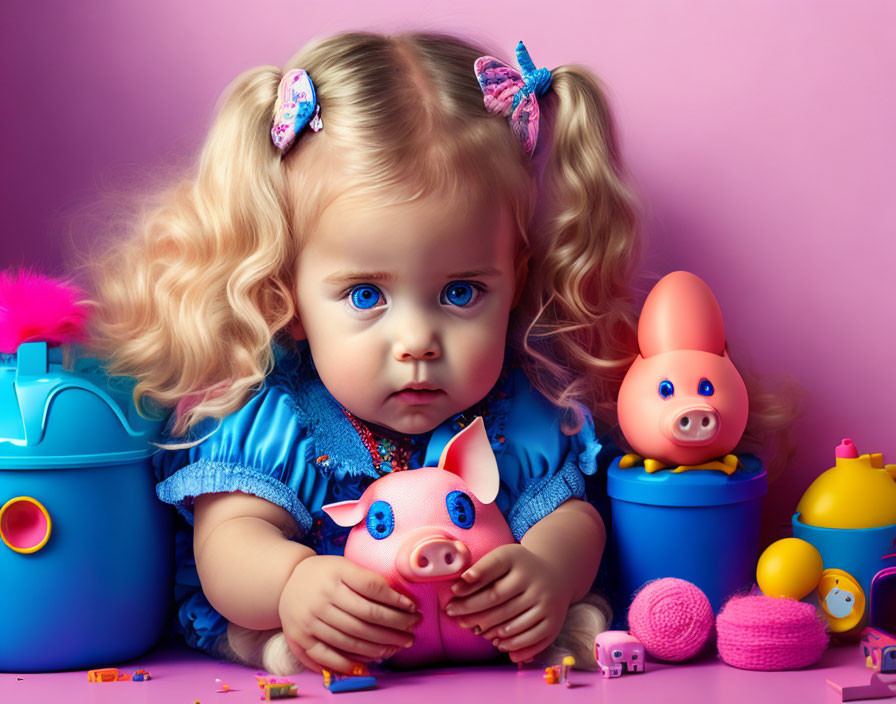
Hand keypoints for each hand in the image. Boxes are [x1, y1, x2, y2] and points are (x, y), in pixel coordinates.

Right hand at [278, 555, 420, 673]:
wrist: (288, 581)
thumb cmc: (326, 574)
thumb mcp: (345, 566)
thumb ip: (368, 580)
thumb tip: (401, 602)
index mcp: (336, 573)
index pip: (372, 587)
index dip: (396, 599)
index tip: (413, 607)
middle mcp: (321, 596)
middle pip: (365, 616)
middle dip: (395, 627)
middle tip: (412, 632)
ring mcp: (309, 619)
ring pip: (351, 638)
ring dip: (379, 646)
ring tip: (397, 646)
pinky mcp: (300, 638)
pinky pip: (328, 655)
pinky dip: (351, 662)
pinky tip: (370, 659)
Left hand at [444, 544, 570, 662]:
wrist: (557, 572)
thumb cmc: (520, 567)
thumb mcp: (503, 558)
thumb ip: (482, 570)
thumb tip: (457, 589)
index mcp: (519, 559)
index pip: (490, 570)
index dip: (470, 583)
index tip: (453, 592)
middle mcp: (535, 579)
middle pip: (496, 598)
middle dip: (471, 610)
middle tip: (453, 615)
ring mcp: (546, 602)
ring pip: (511, 622)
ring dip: (489, 630)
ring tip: (475, 631)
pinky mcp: (554, 621)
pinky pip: (531, 639)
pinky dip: (512, 645)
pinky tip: (498, 644)